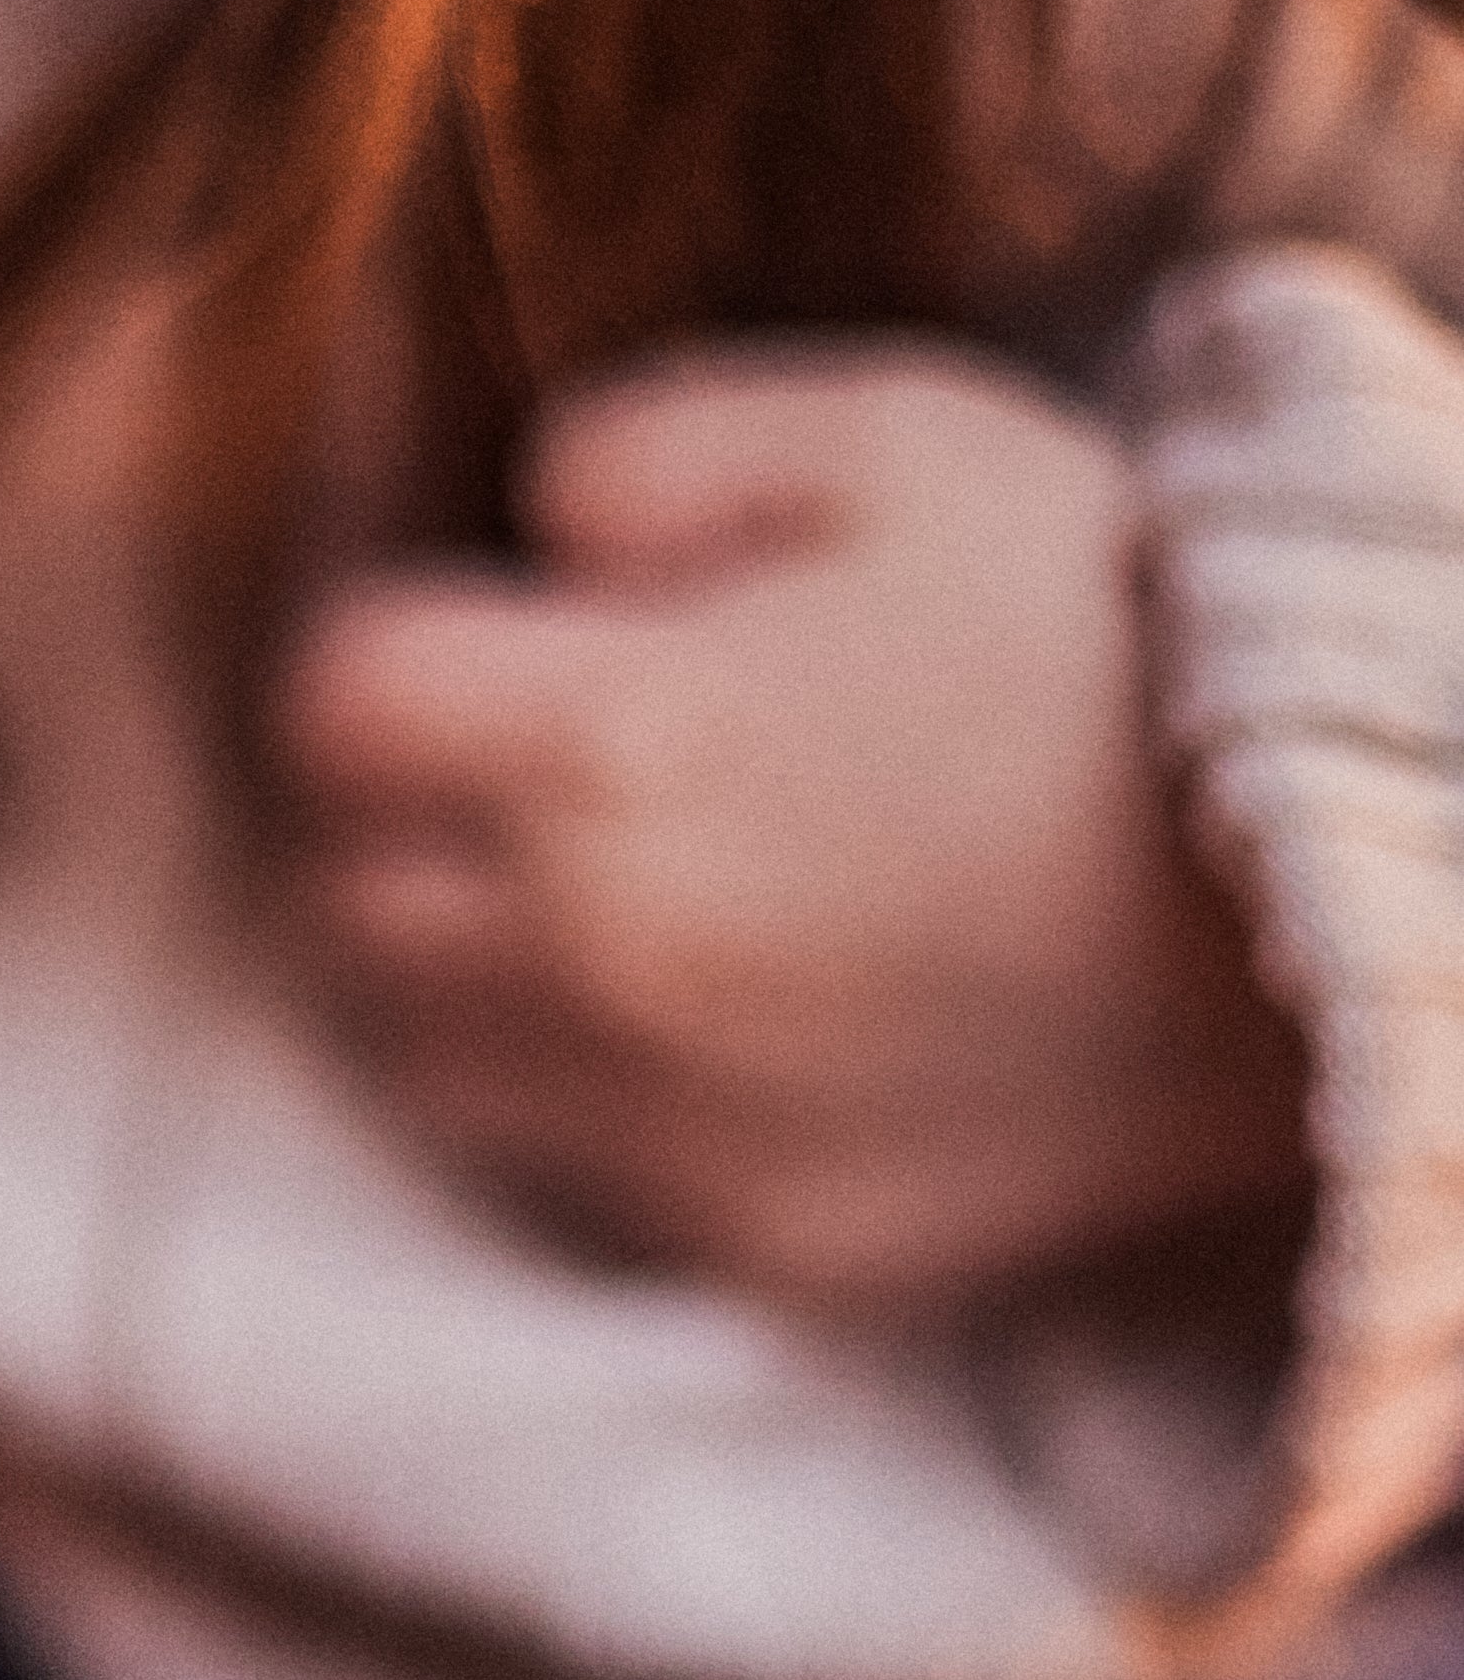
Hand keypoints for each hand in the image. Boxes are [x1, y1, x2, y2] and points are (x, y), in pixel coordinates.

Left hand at [279, 340, 1311, 1314]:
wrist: (1348, 891)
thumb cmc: (1123, 633)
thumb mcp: (892, 435)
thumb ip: (645, 454)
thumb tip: (527, 533)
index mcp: (605, 749)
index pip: (331, 704)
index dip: (396, 644)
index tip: (479, 632)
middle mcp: (593, 968)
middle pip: (345, 899)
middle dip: (405, 815)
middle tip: (529, 758)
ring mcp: (670, 1133)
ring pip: (428, 1058)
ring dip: (470, 971)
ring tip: (609, 893)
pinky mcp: (764, 1245)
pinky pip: (580, 1176)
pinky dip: (601, 1098)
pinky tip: (726, 1013)